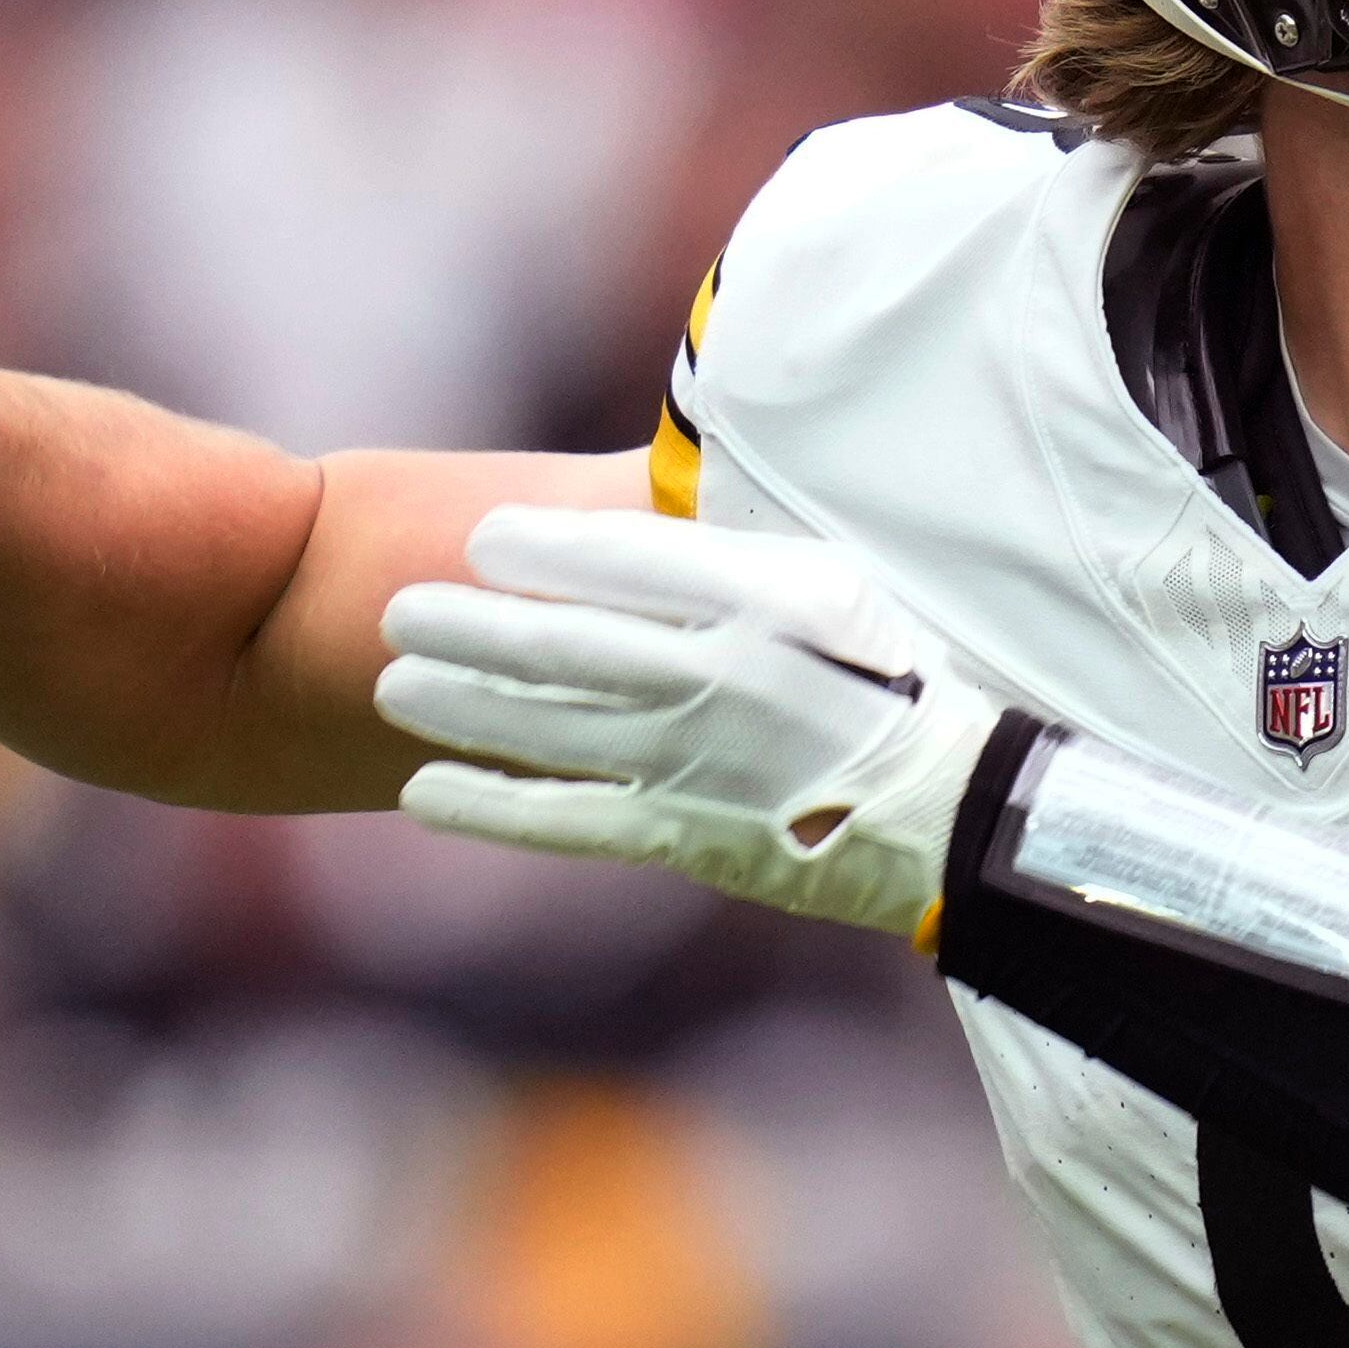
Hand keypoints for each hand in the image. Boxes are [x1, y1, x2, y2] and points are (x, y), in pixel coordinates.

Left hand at [376, 509, 996, 936]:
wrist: (955, 814)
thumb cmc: (902, 683)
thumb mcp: (840, 590)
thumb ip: (741, 555)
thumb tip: (644, 511)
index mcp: (766, 606)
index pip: (627, 564)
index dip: (542, 550)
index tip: (483, 537)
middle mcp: (719, 680)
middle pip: (565, 646)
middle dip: (469, 625)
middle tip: (398, 609)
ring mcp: (696, 763)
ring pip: (549, 727)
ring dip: (459, 704)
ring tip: (393, 681)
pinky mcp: (684, 836)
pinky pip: (566, 819)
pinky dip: (489, 804)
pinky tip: (424, 790)